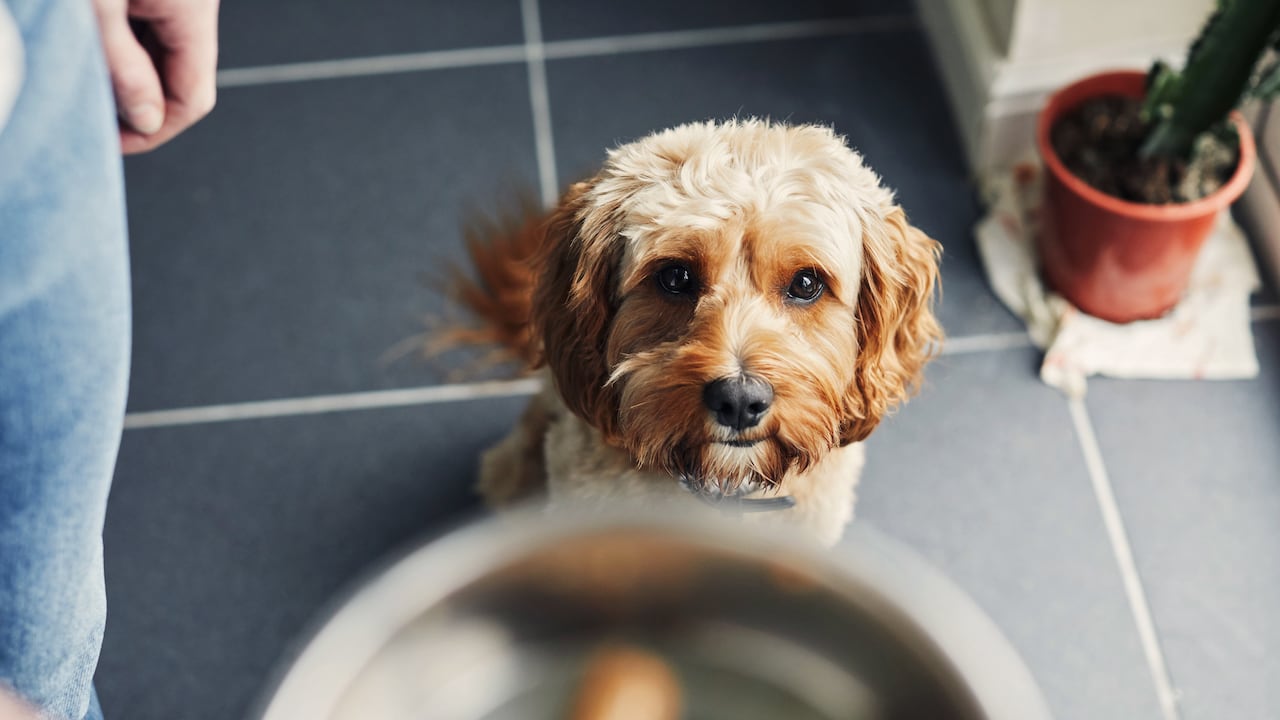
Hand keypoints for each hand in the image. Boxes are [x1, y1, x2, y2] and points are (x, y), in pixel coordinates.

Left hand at [91, 0, 219, 153]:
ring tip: (84, 73)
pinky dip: (120, 42)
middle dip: (136, 101)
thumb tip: (146, 121)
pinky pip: (147, 27)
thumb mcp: (97, 7)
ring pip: (161, 54)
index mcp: (193, 12)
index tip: (111, 142)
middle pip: (180, 78)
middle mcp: (195, 4)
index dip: (152, 131)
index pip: (192, 99)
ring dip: (126, 71)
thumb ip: (124, 68)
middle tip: (93, 111)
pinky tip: (90, 41)